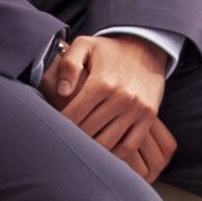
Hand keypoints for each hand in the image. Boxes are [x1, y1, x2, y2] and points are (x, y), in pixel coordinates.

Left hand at [45, 35, 175, 182]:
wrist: (145, 48)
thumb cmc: (109, 50)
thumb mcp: (85, 45)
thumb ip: (68, 65)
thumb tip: (62, 91)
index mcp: (101, 83)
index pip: (74, 115)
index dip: (60, 126)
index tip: (53, 130)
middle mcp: (121, 98)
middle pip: (89, 130)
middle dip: (73, 138)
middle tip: (63, 142)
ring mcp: (136, 109)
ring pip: (108, 142)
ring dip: (92, 149)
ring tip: (79, 149)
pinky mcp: (148, 116)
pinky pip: (130, 145)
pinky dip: (115, 154)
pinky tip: (103, 153)